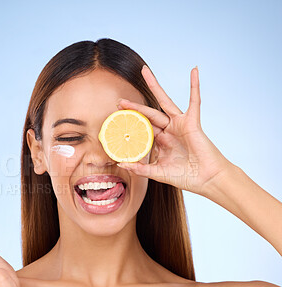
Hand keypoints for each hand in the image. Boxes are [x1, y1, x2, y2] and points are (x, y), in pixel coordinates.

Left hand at [116, 65, 232, 195]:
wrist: (206, 179)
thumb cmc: (185, 176)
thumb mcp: (158, 172)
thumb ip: (140, 168)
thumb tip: (121, 164)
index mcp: (160, 142)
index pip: (142, 129)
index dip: (130, 125)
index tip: (116, 121)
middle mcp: (169, 130)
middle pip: (149, 114)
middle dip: (134, 107)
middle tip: (119, 102)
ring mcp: (180, 124)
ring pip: (164, 102)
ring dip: (155, 86)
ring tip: (144, 72)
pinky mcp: (192, 122)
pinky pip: (195, 101)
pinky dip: (195, 86)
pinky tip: (194, 71)